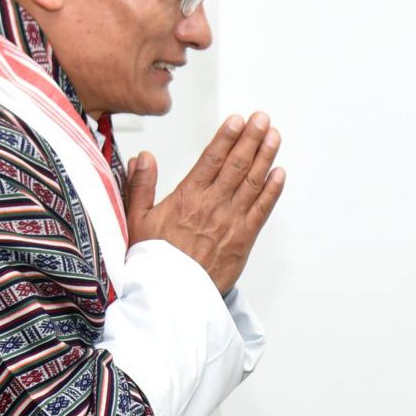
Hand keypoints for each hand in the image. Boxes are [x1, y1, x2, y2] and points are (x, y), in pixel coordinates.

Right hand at [124, 112, 286, 292]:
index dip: (227, 136)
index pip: (211, 159)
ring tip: (273, 136)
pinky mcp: (243, 240)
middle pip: (237, 164)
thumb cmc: (154, 263)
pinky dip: (273, 190)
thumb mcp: (135, 220)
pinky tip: (279, 173)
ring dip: (265, 156)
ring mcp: (231, 222)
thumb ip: (140, 186)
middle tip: (262, 118)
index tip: (238, 120)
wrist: (172, 297)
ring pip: (252, 182)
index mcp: (187, 197)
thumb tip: (144, 157)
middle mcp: (212, 205)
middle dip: (251, 138)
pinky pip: (262, 210)